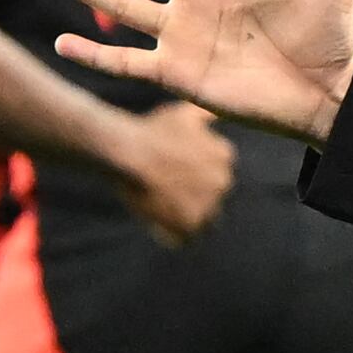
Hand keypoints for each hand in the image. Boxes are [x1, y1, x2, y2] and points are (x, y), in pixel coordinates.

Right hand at [108, 102, 237, 244]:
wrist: (127, 153)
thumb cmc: (151, 131)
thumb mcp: (183, 113)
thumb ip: (207, 115)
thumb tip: (219, 115)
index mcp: (225, 156)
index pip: (217, 175)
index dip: (194, 177)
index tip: (174, 173)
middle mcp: (223, 181)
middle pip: (212, 198)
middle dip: (193, 198)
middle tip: (165, 191)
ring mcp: (209, 204)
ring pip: (202, 221)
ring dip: (185, 218)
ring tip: (160, 207)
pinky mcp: (192, 225)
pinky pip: (186, 240)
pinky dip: (172, 236)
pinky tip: (157, 224)